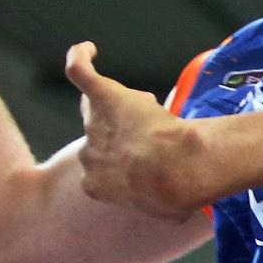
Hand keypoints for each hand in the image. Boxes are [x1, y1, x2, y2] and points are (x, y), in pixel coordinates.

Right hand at [65, 42, 208, 219]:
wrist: (173, 171)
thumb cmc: (174, 195)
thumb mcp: (170, 212)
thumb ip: (168, 208)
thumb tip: (182, 211)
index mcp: (97, 184)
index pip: (104, 166)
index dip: (128, 159)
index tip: (153, 159)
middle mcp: (88, 154)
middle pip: (104, 134)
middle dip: (129, 133)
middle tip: (159, 134)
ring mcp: (93, 124)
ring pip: (102, 108)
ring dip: (129, 107)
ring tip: (152, 110)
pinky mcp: (102, 96)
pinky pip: (80, 71)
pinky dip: (81, 59)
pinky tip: (87, 49)